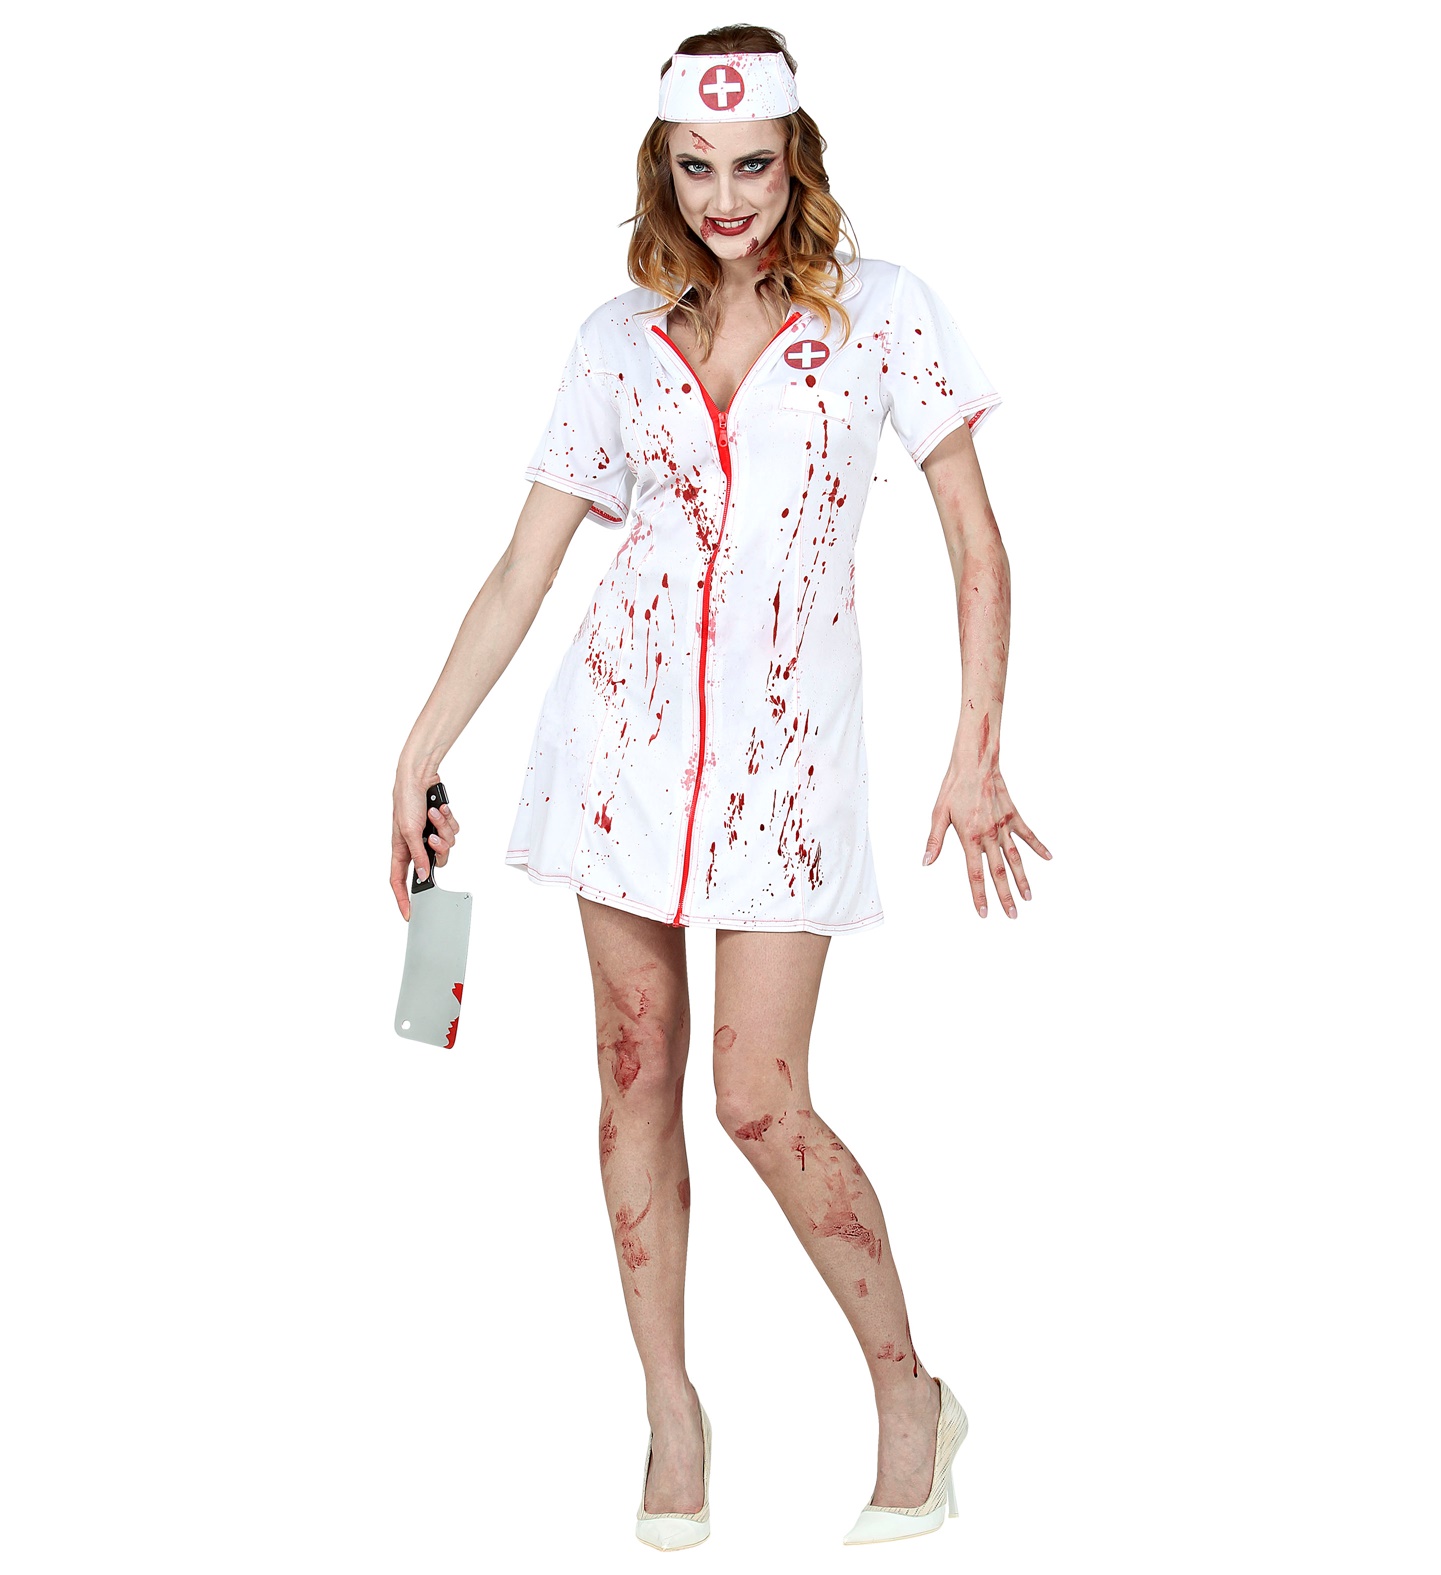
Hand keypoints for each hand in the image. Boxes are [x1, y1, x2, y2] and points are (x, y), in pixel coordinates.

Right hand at [391, 775, 460, 920]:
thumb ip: (417, 856)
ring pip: (447, 846)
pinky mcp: (440, 825)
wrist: (420, 777)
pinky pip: (453, 832)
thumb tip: (422, 876)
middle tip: (433, 835)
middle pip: (434, 863)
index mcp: (401, 849)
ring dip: (443, 829)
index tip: (409, 914)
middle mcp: (415, 845)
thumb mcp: (410, 831)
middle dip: (439, 849)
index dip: (403, 899)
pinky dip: (449, 820)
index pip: (399, 881)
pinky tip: (441, 809)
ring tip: (434, 813)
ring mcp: (428, 835)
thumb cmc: (406, 801)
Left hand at [922, 761, 1049, 917]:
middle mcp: (990, 835)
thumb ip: (934, 841)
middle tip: (1012, 916)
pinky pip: (1028, 834)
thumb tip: (925, 862)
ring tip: (1028, 898)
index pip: (975, 873)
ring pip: (1016, 859)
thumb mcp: (938, 814)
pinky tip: (1049, 858)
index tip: (984, 912)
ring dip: (1022, 880)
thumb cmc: (954, 788)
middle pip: (999, 873)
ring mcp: (1004, 826)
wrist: (975, 763)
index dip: (979, 895)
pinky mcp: (1013, 816)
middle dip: (1005, 897)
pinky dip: (1038, 847)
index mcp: (970, 837)